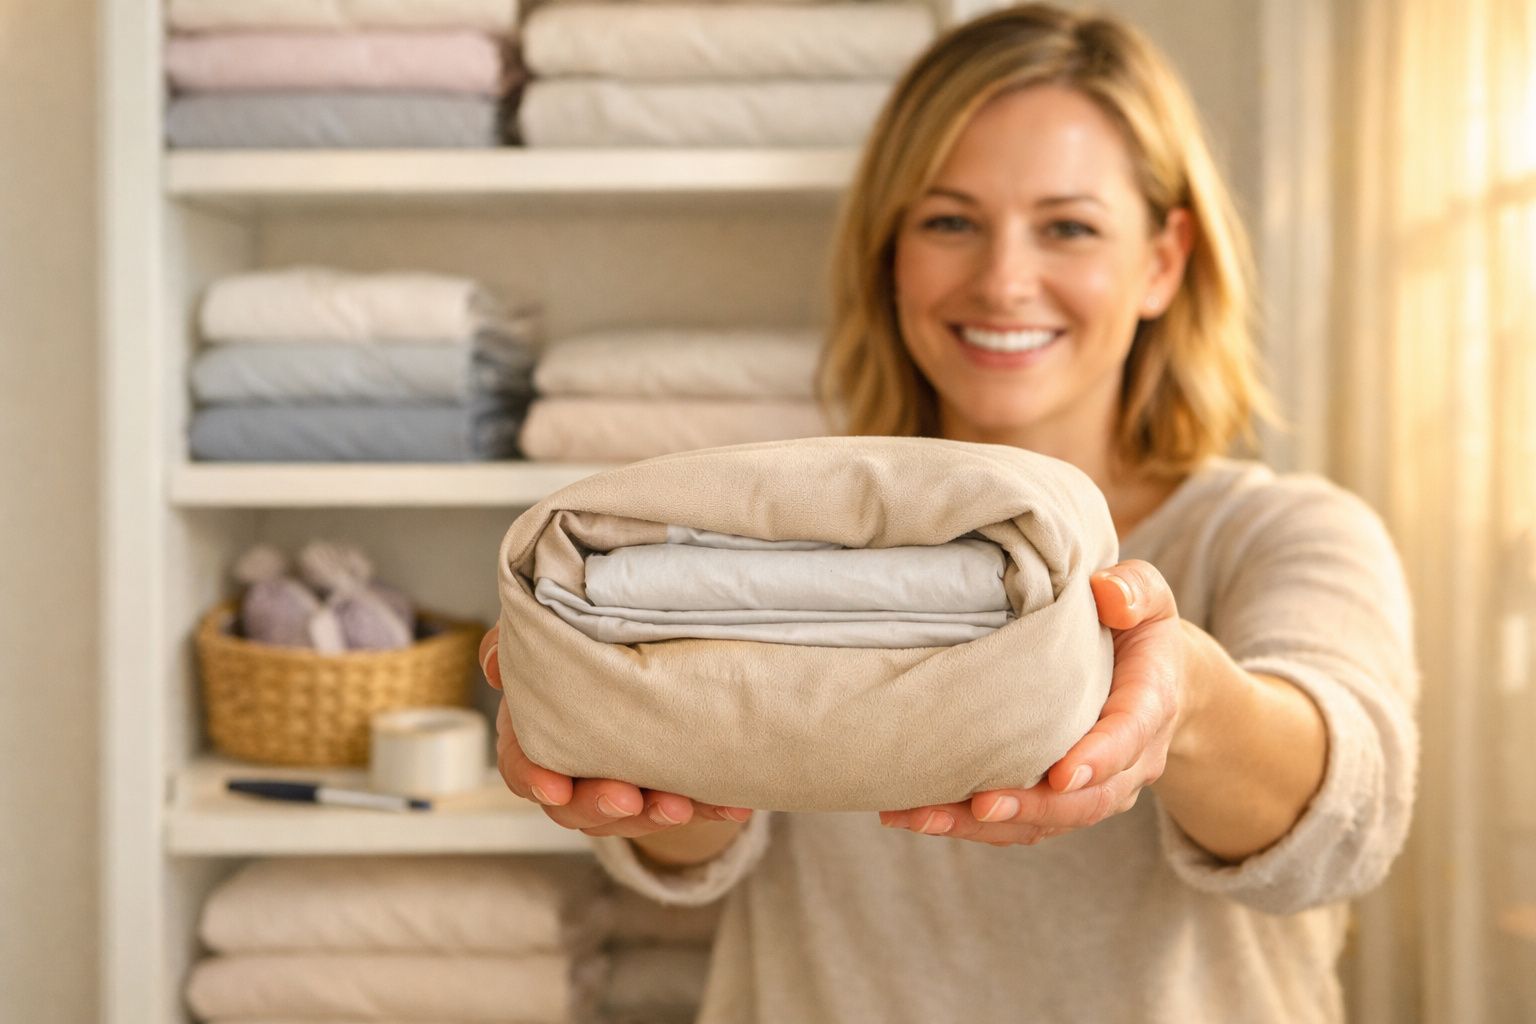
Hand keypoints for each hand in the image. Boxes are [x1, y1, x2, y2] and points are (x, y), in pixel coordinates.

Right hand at [479, 629, 751, 837]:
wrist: (641, 655)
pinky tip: (734, 806)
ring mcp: (620, 783)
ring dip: (656, 815)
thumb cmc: (582, 641)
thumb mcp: (549, 632)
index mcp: (536, 731)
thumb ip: (518, 643)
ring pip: (628, 818)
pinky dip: (709, 807)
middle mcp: (574, 766)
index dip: (535, 779)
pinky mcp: (666, 787)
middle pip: (573, 806)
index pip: (523, 766)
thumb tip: (498, 662)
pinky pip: (687, 805)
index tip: (556, 788)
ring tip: (683, 804)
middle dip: (601, 805)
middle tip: (630, 798)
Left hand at [877, 561, 1189, 845]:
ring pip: (1047, 821)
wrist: (1151, 675)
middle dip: (1032, 806)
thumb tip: (1108, 593)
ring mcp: (1095, 786)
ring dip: (987, 826)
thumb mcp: (1144, 596)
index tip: (1062, 776)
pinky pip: (1021, 823)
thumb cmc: (1136, 626)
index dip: (1098, 760)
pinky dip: (971, 826)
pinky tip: (917, 816)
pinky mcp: (1059, 799)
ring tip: (925, 817)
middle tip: (982, 805)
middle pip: (1086, 800)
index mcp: (1149, 705)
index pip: (1128, 736)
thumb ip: (1132, 590)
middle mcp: (1128, 760)